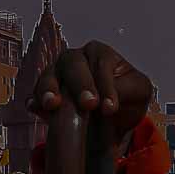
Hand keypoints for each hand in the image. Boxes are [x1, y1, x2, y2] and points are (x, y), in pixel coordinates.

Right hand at [28, 40, 154, 139]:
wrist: (114, 120)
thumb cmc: (126, 97)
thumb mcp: (139, 91)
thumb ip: (128, 90)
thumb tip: (109, 102)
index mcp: (100, 53)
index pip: (101, 64)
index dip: (106, 85)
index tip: (110, 108)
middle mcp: (75, 59)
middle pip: (73, 64)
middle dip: (80, 84)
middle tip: (88, 104)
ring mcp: (57, 75)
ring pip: (49, 76)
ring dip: (50, 89)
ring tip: (53, 105)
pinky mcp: (45, 94)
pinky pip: (35, 95)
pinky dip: (35, 101)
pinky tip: (35, 108)